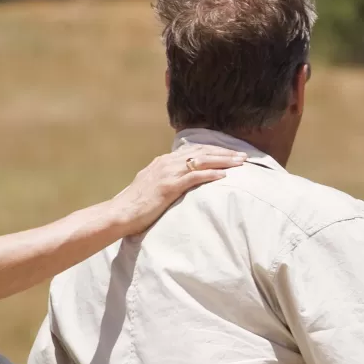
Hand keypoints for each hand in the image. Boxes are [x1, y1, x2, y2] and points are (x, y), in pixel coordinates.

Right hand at [108, 145, 247, 234]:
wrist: (119, 213)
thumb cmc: (136, 205)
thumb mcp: (153, 186)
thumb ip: (167, 180)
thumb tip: (182, 181)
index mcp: (164, 161)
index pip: (194, 150)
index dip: (215, 150)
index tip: (231, 152)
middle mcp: (166, 162)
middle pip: (202, 151)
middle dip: (224, 152)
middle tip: (244, 155)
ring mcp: (167, 173)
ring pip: (201, 161)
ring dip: (223, 160)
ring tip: (240, 162)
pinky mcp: (168, 186)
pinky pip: (193, 177)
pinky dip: (210, 175)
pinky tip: (223, 176)